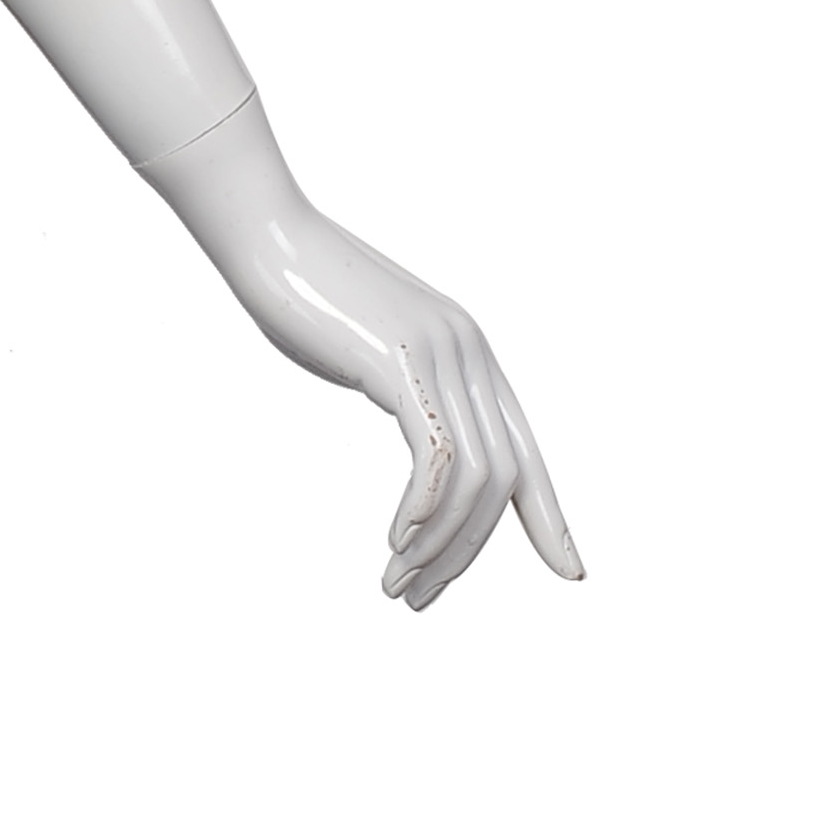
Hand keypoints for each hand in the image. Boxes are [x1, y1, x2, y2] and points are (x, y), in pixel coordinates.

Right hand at [137, 98, 582, 610]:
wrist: (261, 229)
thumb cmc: (298, 288)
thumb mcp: (365, 349)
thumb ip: (401, 388)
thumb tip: (416, 438)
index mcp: (468, 351)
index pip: (526, 450)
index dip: (551, 516)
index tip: (570, 571)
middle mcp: (469, 352)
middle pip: (503, 478)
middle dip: (468, 553)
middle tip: (421, 600)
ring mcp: (439, 353)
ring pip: (474, 478)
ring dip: (439, 546)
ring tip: (399, 585)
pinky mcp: (400, 361)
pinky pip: (435, 456)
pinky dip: (422, 510)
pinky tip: (394, 540)